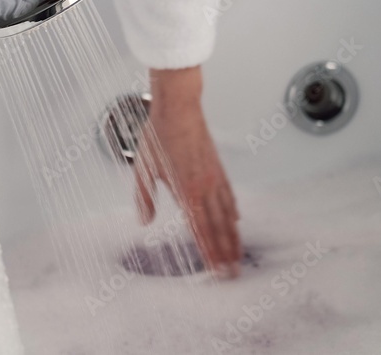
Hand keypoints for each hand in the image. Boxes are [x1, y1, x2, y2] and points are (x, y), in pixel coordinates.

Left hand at [133, 66, 241, 277]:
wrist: (179, 107)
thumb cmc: (159, 134)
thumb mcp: (143, 168)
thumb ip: (145, 197)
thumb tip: (144, 221)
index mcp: (186, 191)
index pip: (199, 229)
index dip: (208, 251)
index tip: (215, 269)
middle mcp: (205, 188)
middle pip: (218, 227)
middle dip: (225, 252)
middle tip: (232, 272)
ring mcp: (215, 178)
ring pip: (228, 215)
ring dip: (233, 237)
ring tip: (238, 254)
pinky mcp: (218, 168)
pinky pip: (230, 195)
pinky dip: (234, 211)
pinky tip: (236, 220)